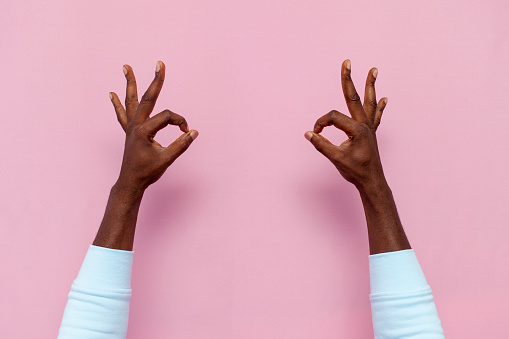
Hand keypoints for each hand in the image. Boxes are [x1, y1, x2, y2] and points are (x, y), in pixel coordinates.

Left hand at [108, 61, 198, 191]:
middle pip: (148, 98)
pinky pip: (122, 114)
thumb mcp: (167, 159)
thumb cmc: (148, 172)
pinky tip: (111, 94)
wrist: (131, 182)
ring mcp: (131, 128)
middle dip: (155, 80)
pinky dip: (117, 104)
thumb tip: (193, 131)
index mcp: (144, 131)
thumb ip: (181, 145)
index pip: (167, 117)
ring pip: (131, 101)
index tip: (186, 132)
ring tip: (125, 67)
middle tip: (160, 63)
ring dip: (130, 84)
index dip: (180, 123)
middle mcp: (135, 125)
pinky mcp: (130, 132)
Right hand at [305, 59, 387, 190]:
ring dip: (370, 85)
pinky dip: (379, 107)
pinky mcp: (370, 133)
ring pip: (368, 102)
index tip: (315, 133)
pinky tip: (384, 98)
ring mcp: (369, 128)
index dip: (321, 124)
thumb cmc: (355, 171)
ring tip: (374, 70)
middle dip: (348, 79)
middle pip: (353, 97)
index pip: (333, 118)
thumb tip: (309, 133)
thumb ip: (322, 145)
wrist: (371, 181)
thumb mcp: (336, 159)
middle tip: (347, 62)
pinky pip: (375, 116)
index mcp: (357, 129)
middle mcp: (364, 125)